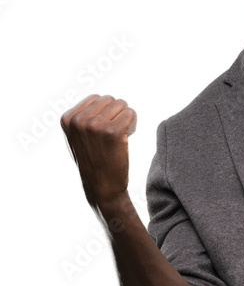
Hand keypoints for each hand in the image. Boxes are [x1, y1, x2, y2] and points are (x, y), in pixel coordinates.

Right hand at [60, 93, 136, 208]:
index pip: (95, 98)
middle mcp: (79, 120)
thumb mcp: (77, 138)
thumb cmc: (93, 162)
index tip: (103, 130)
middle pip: (109, 99)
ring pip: (121, 104)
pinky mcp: (112, 131)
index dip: (104, 112)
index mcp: (67, 119)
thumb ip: (81, 118)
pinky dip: (133, 123)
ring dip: (125, 118)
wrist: (102, 187)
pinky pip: (131, 113)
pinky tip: (127, 137)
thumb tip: (96, 98)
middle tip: (115, 133)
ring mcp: (95, 125)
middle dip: (116, 113)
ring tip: (120, 135)